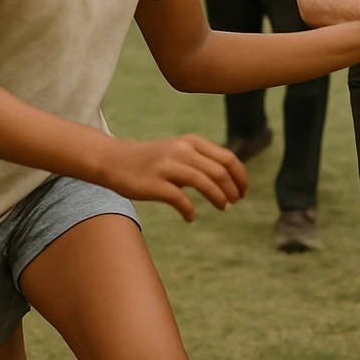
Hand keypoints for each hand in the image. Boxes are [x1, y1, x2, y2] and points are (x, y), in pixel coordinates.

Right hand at [100, 135, 248, 221]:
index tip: (244, 190)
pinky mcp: (154, 183)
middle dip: (232, 188)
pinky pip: (180, 199)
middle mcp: (182, 150)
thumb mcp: (180, 151)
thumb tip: (229, 180)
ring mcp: (168, 166)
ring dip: (218, 198)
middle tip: (236, 201)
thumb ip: (202, 160)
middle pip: (219, 170)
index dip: (240, 175)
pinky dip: (189, 210)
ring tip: (223, 208)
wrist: (115, 160)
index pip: (227, 157)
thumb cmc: (153, 159)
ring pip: (204, 182)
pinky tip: (191, 217)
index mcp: (192, 142)